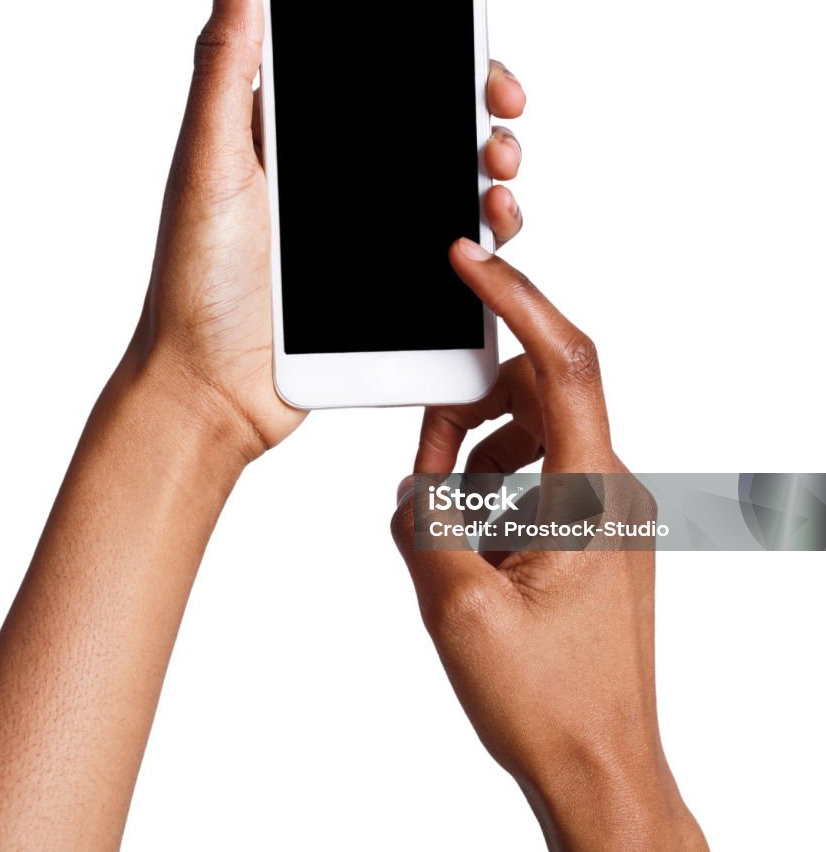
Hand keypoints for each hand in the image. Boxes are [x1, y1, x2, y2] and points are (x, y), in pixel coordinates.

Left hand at [128, 0, 526, 460]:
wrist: (213, 388)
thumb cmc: (196, 281)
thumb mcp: (208, 165)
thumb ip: (225, 68)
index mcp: (289, 127)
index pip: (358, 46)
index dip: (412, 1)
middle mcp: (333, 167)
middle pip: (421, 104)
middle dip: (474, 84)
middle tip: (502, 92)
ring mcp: (364, 221)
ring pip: (447, 167)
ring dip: (489, 153)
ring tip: (500, 164)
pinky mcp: (387, 273)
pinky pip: (451, 238)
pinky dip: (485, 224)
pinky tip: (493, 223)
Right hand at [392, 239, 707, 851]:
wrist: (600, 767)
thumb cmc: (549, 700)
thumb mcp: (458, 604)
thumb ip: (425, 519)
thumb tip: (417, 482)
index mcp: (594, 494)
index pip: (566, 363)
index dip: (517, 301)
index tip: (470, 261)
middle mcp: (612, 487)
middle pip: (544, 389)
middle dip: (476, 396)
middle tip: (427, 430)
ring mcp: (607, 508)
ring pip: (540, 429)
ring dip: (482, 440)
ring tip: (443, 490)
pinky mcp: (594, 530)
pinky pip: (544, 469)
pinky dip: (498, 472)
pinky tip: (468, 516)